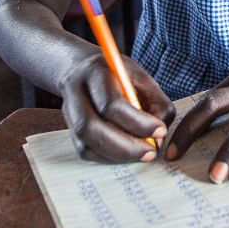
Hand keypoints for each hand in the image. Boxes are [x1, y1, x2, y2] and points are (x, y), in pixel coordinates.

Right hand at [60, 52, 174, 162]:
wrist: (83, 70)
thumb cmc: (119, 76)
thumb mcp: (144, 79)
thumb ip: (157, 105)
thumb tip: (158, 139)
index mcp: (96, 72)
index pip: (111, 103)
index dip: (137, 122)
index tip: (160, 131)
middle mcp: (75, 92)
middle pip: (90, 126)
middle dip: (124, 146)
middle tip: (151, 153)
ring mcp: (68, 112)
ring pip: (85, 143)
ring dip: (117, 155)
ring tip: (142, 155)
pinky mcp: (69, 130)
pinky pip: (85, 151)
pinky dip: (109, 158)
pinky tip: (127, 155)